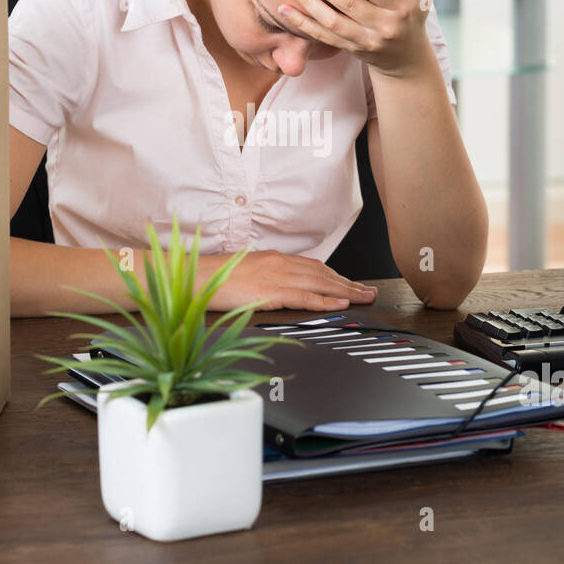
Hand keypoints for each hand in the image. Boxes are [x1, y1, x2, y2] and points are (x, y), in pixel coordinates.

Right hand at [200, 249, 377, 311]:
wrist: (194, 276)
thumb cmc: (214, 278)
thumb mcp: (245, 274)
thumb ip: (265, 279)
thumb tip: (278, 289)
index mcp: (274, 259)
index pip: (313, 267)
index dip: (336, 276)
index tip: (352, 284)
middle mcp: (279, 263)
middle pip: (323, 273)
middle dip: (349, 283)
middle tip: (369, 292)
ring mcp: (276, 276)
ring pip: (320, 283)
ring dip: (346, 291)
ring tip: (364, 298)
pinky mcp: (270, 291)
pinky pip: (304, 296)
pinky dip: (325, 300)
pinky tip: (340, 304)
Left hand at [279, 0, 435, 77]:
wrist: (406, 58)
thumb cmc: (412, 13)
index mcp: (402, 7)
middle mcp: (385, 26)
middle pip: (346, 3)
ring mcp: (367, 41)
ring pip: (332, 22)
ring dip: (307, 2)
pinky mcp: (352, 50)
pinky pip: (324, 37)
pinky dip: (303, 24)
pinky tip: (285, 9)